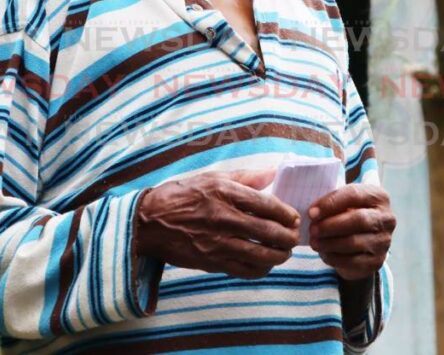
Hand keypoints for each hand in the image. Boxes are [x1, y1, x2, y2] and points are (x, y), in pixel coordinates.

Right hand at [134, 169, 299, 278]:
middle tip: (295, 236)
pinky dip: (261, 270)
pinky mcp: (211, 262)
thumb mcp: (211, 177)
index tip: (294, 216)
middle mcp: (224, 218)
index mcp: (225, 192)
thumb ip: (245, 176)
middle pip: (270, 232)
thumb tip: (273, 172)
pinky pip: (245, 270)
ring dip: (280, 255)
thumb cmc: (180, 195)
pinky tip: (265, 264)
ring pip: (261, 255)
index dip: (287, 213)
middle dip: (289, 237)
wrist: (148, 222)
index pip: (268, 205)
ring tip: (285, 252)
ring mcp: (218, 242)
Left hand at [308, 183, 395, 280]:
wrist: (363, 239)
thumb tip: (314, 213)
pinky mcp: (377, 261)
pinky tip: (323, 253)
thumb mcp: (344, 202)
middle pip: (358, 220)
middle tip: (312, 229)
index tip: (311, 212)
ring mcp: (384, 241)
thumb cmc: (349, 214)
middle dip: (330, 225)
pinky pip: (353, 261)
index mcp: (378, 197)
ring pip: (355, 242)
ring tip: (314, 242)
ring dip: (330, 243)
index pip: (354, 195)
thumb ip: (332, 203)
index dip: (330, 204)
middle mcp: (386, 218)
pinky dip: (334, 257)